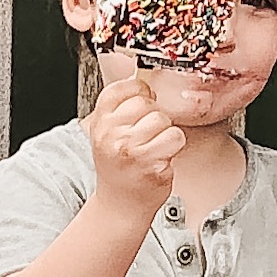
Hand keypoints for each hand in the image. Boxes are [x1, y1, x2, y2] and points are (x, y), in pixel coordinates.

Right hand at [83, 67, 184, 222]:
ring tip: (153, 150)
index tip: (142, 108)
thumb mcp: (108, 132)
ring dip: (165, 134)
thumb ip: (120, 106)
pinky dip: (174, 148)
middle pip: (148, 104)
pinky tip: (161, 159)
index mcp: (100, 121)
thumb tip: (138, 71)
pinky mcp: (151, 164)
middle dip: (153, 118)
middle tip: (145, 138)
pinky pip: (176, 138)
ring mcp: (131, 150)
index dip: (140, 94)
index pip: (124, 88)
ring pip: (163, 120)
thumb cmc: (119, 166)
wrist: (120, 205)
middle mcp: (111, 134)